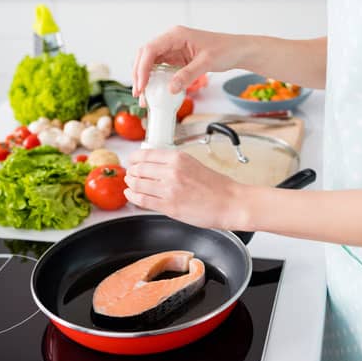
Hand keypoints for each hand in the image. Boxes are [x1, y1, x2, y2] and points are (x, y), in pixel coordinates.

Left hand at [124, 149, 244, 229]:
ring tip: (130, 184)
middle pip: (138, 168)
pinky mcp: (168, 206)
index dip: (134, 158)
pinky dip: (132, 196)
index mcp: (178, 158)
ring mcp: (169, 189)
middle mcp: (171, 171)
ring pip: (137, 183)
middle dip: (131, 172)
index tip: (132, 161)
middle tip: (130, 174)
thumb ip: (173, 163)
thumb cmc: (217, 187)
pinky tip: (131, 195)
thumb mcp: (193, 164)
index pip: (145, 154)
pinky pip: (141, 199)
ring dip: (130, 184)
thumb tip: (153, 164)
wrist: (230, 203)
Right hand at [132, 26, 249, 96]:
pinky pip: (159, 68)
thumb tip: (170, 88)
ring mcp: (172, 49)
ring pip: (149, 62)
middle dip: (139, 74)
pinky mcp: (176, 58)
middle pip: (145, 55)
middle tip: (138, 93)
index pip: (150, 50)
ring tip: (143, 95)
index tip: (141, 85)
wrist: (236, 50)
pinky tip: (153, 91)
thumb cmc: (225, 50)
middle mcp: (171, 40)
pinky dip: (154, 79)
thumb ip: (187, 75)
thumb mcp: (206, 63)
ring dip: (144, 78)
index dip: (142, 68)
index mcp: (176, 35)